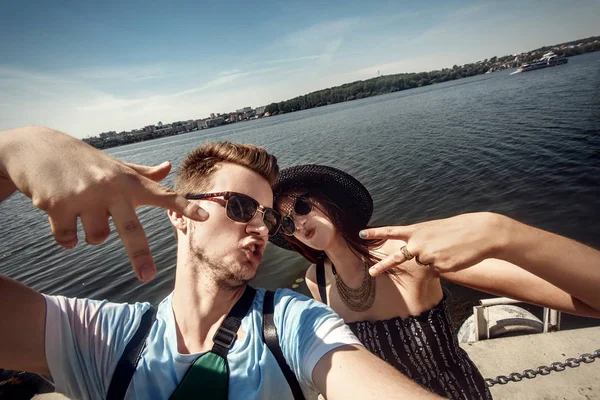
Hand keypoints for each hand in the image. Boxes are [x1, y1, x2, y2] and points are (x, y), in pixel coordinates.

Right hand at [0, 127, 208, 281]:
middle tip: (148, 276)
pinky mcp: (59, 206)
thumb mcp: (115, 165)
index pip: (163, 195)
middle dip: (140, 255)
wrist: (38, 148)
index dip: (184, 207)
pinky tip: (60, 214)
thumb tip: (168, 167)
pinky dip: (65, 236)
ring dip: (90, 233)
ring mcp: (86, 197)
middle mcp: (111, 188)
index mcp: (129, 181)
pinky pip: (69, 239)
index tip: (205, 216)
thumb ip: (143, 173)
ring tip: (80, 209)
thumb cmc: (85, 162)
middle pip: (130, 229)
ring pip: (97, 238)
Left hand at [360, 212, 506, 275]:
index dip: (376, 233)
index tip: (361, 234)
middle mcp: (418, 243)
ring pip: (424, 263)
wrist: (479, 233)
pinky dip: (445, 265)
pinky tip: (454, 256)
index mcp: (417, 231)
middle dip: (383, 266)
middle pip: (398, 257)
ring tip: (448, 249)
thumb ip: (421, 240)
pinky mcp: (439, 267)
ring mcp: (428, 256)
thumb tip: (414, 254)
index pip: (392, 231)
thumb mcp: (434, 230)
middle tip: (370, 273)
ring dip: (435, 259)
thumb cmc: (458, 229)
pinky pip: (437, 269)